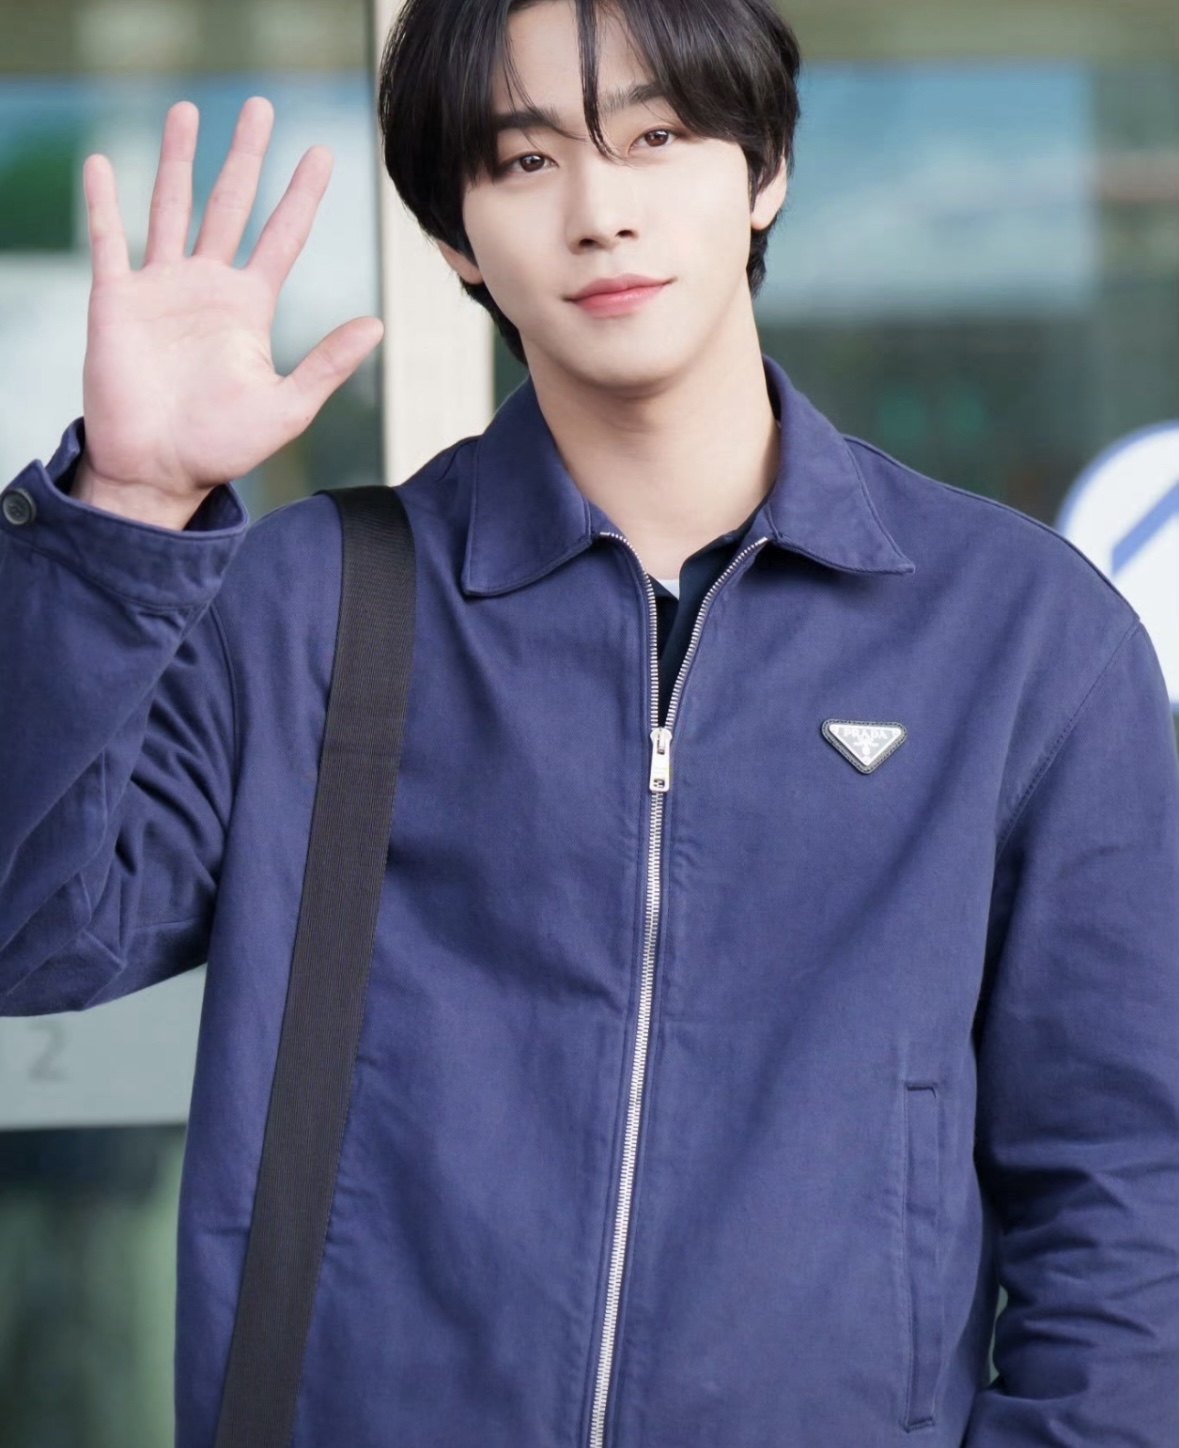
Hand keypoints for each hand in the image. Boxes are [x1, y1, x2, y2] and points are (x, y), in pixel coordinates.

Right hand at [75, 96, 383, 528]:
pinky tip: (102, 164)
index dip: (302, 196)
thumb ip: (329, 364)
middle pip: (230, 205)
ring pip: (171, 206)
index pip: (282, 237)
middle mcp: (207, 287)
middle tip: (261, 107)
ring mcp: (161, 288)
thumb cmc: (222, 448)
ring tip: (189, 110)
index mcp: (249, 308)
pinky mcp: (117, 300)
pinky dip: (103, 203)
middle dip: (245, 157)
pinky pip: (108, 240)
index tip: (323, 154)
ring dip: (179, 160)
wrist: (159, 471)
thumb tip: (378, 325)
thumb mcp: (288, 407)